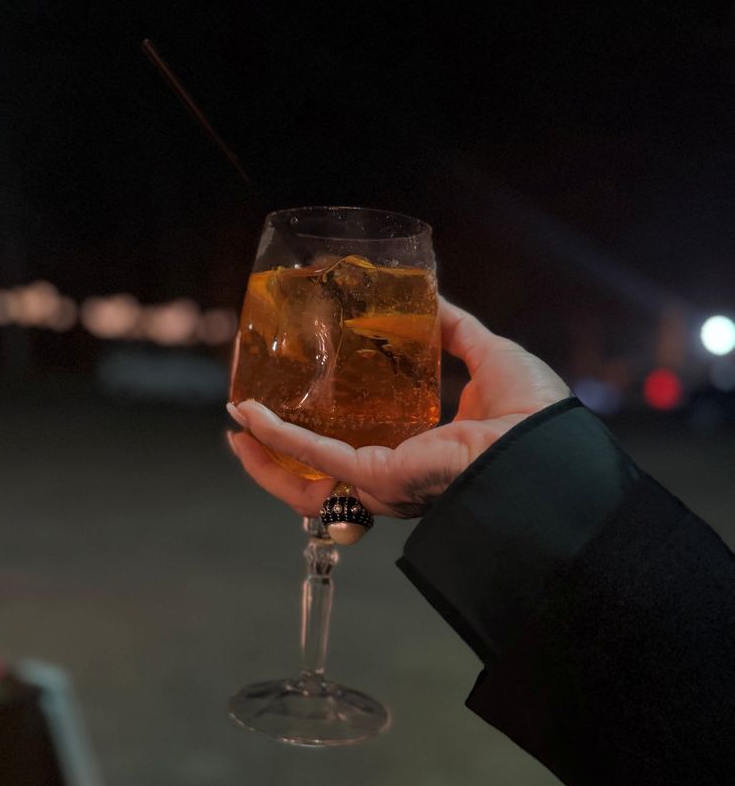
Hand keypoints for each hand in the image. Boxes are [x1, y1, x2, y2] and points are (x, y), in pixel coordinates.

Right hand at [227, 298, 570, 517]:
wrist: (547, 447)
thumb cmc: (533, 416)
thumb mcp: (488, 356)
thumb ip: (454, 331)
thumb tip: (430, 300)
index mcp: (422, 455)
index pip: (361, 452)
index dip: (325, 434)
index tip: (296, 404)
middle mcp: (397, 478)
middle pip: (321, 479)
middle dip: (280, 456)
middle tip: (251, 423)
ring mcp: (384, 484)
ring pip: (305, 485)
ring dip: (267, 457)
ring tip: (238, 425)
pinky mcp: (377, 478)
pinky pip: (316, 461)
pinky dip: (280, 440)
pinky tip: (252, 417)